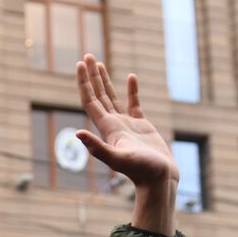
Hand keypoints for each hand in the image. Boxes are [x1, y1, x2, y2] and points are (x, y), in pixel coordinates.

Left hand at [75, 54, 177, 234]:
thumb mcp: (117, 158)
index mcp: (107, 128)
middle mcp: (113, 125)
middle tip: (87, 55)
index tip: (80, 63)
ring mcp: (127, 125)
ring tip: (98, 63)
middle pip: (98, 95)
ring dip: (105, 81)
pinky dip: (131, 90)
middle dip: (92, 76)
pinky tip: (130, 77)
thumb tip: (78, 133)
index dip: (84, 82)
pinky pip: (134, 104)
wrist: (160, 181)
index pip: (90, 101)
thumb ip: (97, 147)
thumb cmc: (141, 171)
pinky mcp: (142, 127)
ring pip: (112, 98)